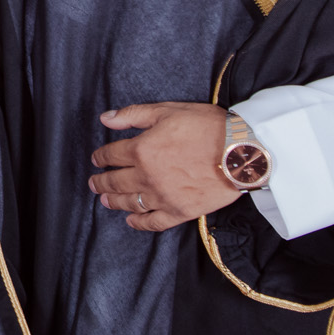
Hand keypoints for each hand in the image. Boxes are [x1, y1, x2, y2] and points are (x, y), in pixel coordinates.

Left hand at [89, 102, 241, 231]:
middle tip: (94, 183)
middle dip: (101, 182)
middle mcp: (147, 176)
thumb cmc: (207, 127)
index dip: (100, 157)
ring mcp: (162, 196)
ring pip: (129, 202)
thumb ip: (134, 115)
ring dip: (114, 201)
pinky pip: (153, 222)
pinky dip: (139, 223)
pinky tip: (131, 220)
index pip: (112, 155)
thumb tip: (106, 118)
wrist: (240, 153)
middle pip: (115, 181)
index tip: (96, 159)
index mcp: (141, 149)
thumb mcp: (168, 111)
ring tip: (105, 201)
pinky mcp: (180, 211)